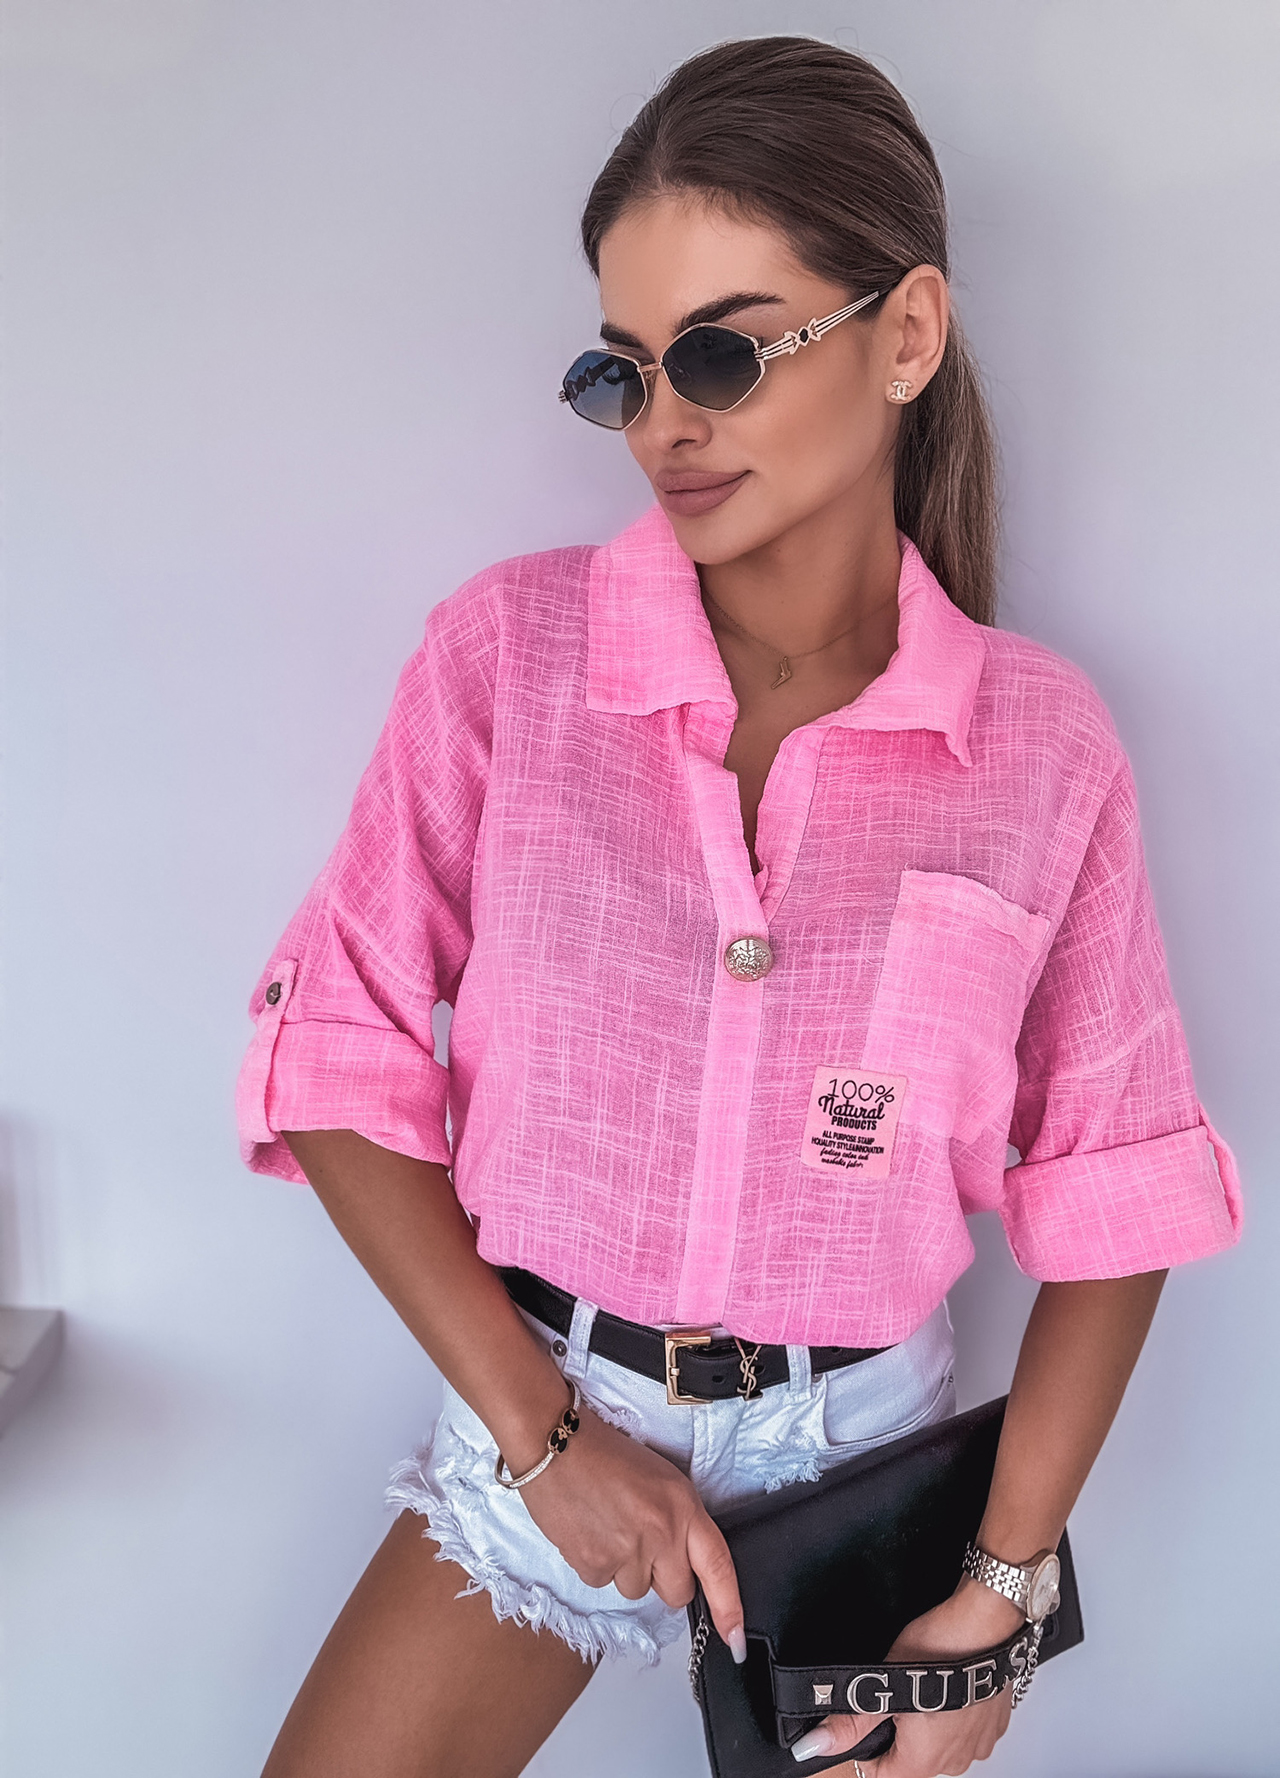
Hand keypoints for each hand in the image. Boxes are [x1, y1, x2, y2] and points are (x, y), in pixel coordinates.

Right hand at [519, 1401, 746, 1662]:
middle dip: (665, 1579)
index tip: (736, 1637)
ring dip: (626, 1569)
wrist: (556, 1442)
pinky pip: (602, 1582)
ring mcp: (627, 1552)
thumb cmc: (606, 1454)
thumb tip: (681, 1560)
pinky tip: (589, 1530)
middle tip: (644, 1545)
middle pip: (677, 1592)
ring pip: (636, 1590)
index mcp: (683, 1506)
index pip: (718, 1565)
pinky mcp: (593, 1564)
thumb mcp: (659, 1478)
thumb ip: (678, 1521)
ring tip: (609, 1526)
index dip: (730, 1607)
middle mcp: (661, 1532)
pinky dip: (596, 1564)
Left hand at [790, 1578, 1023, 1773]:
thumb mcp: (880, 1684)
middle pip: (912, 1759)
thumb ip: (849, 1722)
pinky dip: (954, 1712)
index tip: (865, 1720)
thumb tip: (815, 1745)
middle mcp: (955, 1762)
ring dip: (929, 1723)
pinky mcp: (995, 1724)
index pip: (882, 1774)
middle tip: (896, 1691)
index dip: (866, 1747)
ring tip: (923, 1684)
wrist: (983, 1623)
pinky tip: (948, 1684)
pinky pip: (966, 1728)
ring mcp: (979, 1744)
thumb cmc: (936, 1651)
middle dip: (899, 1732)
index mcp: (924, 1761)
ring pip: (940, 1743)